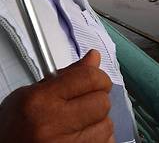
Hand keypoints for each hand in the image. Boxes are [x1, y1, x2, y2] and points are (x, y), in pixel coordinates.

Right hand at [0, 50, 114, 141]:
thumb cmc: (17, 128)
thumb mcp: (32, 95)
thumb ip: (67, 76)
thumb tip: (94, 58)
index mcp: (39, 101)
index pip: (89, 78)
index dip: (98, 78)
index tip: (96, 81)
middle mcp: (51, 124)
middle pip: (102, 102)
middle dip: (96, 102)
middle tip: (81, 107)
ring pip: (107, 125)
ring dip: (97, 124)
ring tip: (76, 126)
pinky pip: (107, 142)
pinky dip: (99, 139)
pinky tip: (80, 138)